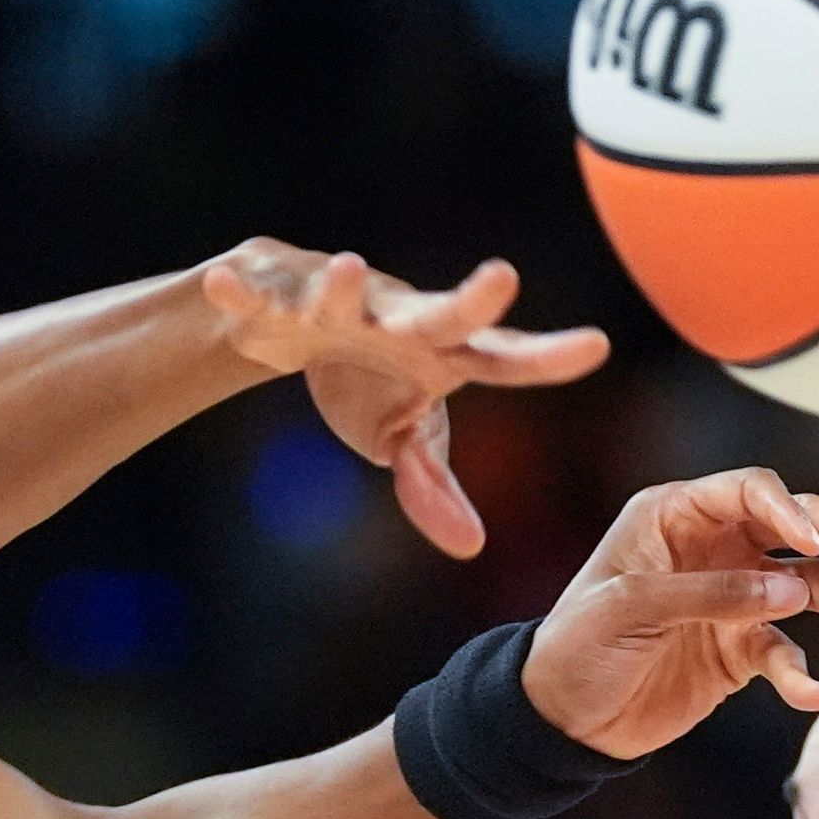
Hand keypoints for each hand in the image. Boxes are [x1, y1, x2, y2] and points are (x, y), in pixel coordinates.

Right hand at [201, 243, 608, 559]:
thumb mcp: (401, 437)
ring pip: (346, 293)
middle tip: (502, 279)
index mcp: (441, 353)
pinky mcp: (278, 293)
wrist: (291, 318)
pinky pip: (258, 294)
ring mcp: (340, 301)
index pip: (503, 359)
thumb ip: (431, 485)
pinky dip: (240, 293)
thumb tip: (471, 548)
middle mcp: (399, 318)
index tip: (595, 346)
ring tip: (349, 270)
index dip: (545, 356)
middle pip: (441, 313)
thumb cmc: (366, 377)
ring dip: (346, 287)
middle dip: (469, 299)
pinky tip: (222, 284)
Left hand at [524, 469, 818, 759]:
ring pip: (805, 589)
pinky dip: (799, 671)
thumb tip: (790, 590)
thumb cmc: (575, 647)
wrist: (558, 718)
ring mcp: (730, 598)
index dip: (788, 511)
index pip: (751, 492)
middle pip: (795, 529)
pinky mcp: (736, 649)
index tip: (812, 545)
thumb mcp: (630, 609)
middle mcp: (712, 547)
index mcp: (675, 516)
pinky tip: (811, 693)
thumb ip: (709, 594)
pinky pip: (783, 652)